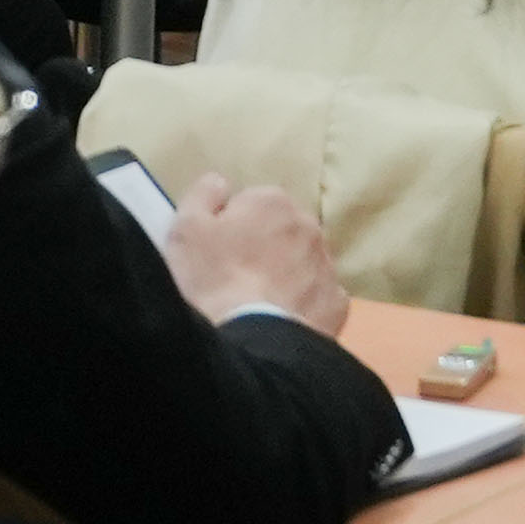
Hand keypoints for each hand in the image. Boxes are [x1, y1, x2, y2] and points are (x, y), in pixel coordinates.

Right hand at [160, 175, 347, 334]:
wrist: (252, 340)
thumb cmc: (213, 279)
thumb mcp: (186, 229)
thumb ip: (203, 195)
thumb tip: (221, 183)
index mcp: (272, 202)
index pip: (252, 204)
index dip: (233, 227)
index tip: (217, 252)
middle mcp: (308, 227)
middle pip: (282, 231)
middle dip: (265, 248)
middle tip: (236, 278)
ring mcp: (328, 266)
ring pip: (304, 263)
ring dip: (287, 274)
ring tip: (259, 303)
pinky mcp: (338, 304)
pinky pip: (319, 297)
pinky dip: (304, 304)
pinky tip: (283, 320)